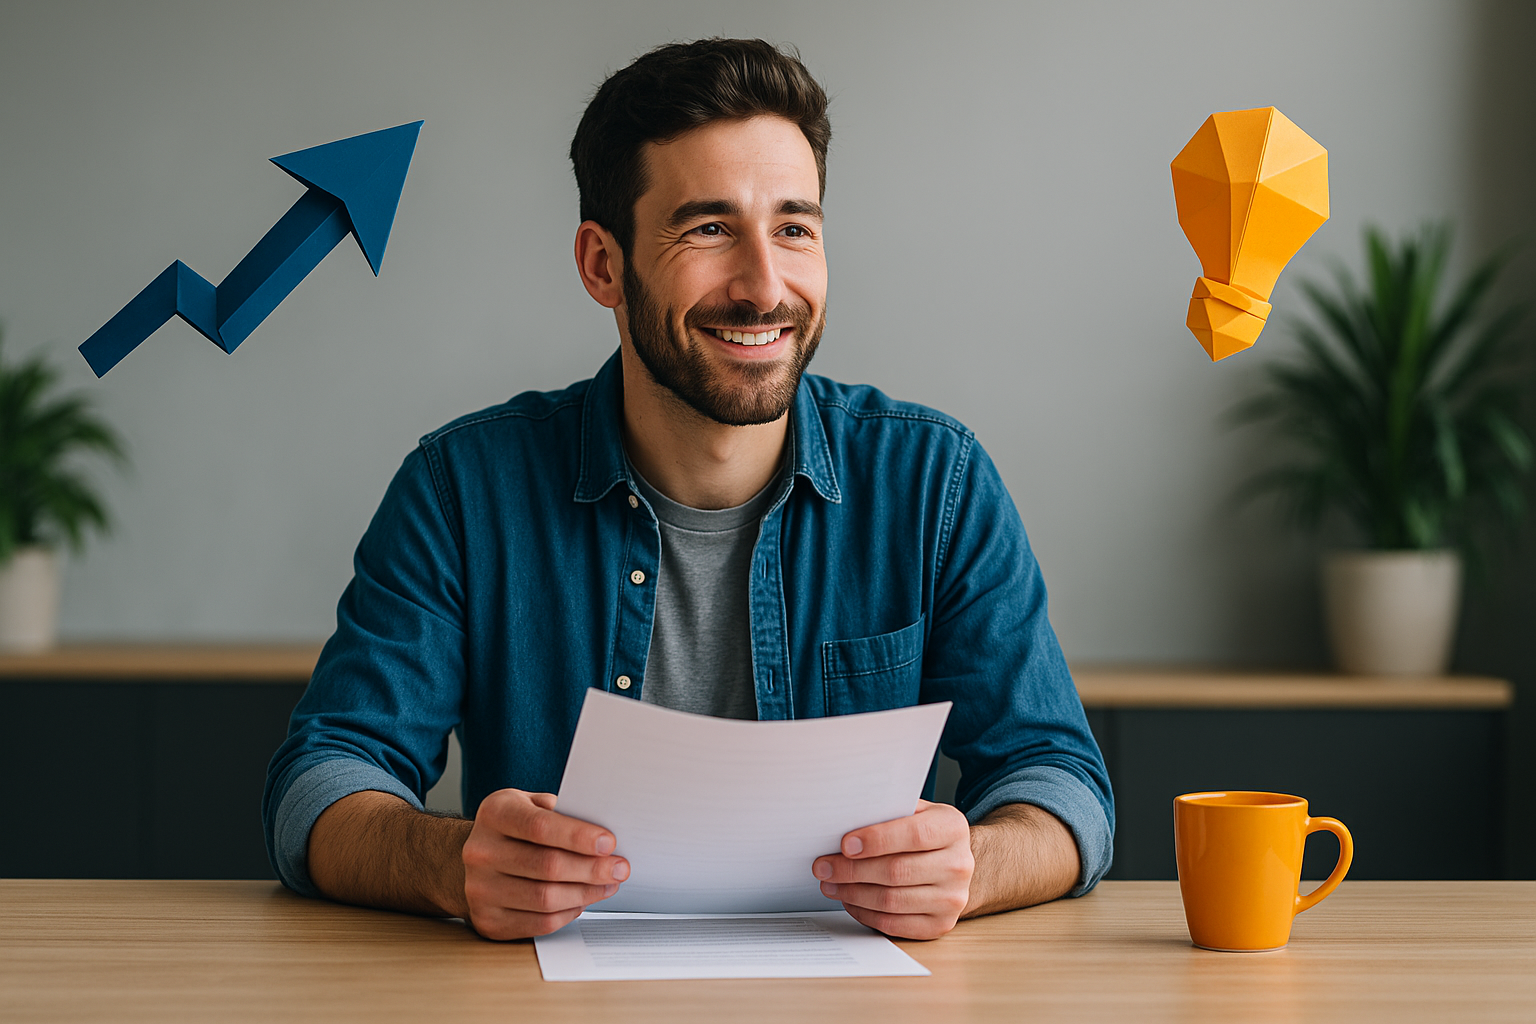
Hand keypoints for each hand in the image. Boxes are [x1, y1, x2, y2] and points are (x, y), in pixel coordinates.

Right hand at [460, 788, 628, 939]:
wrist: (474, 859)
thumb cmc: (513, 828)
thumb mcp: (530, 805)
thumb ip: (561, 813)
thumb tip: (603, 835)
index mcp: (494, 814)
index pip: (540, 827)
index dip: (578, 837)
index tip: (609, 843)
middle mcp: (481, 851)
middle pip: (547, 866)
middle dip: (591, 869)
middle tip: (620, 868)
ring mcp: (480, 889)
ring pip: (545, 899)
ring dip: (586, 893)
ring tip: (607, 885)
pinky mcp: (488, 920)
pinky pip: (539, 923)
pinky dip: (568, 912)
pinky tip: (583, 900)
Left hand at [812, 799, 973, 939]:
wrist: (953, 864)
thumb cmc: (925, 834)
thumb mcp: (917, 812)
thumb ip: (889, 812)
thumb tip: (844, 820)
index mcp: (953, 828)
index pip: (915, 834)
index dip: (877, 840)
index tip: (845, 845)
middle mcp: (959, 865)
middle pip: (897, 871)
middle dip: (852, 870)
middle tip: (824, 867)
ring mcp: (952, 898)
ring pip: (892, 900)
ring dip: (853, 893)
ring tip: (830, 884)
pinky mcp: (941, 924)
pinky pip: (894, 923)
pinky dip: (865, 913)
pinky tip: (850, 900)